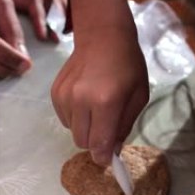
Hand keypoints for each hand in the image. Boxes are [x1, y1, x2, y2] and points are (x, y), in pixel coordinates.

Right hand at [50, 0, 148, 165]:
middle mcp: (81, 101)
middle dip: (95, 142)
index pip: (98, 145)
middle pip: (82, 142)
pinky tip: (85, 100)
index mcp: (106, 102)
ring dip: (85, 128)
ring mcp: (65, 96)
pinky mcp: (55, 93)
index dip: (104, 158)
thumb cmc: (127, 65)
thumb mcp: (138, 97)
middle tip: (107, 129)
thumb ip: (124, 126)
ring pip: (72, 132)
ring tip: (97, 108)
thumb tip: (112, 151)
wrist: (103, 35)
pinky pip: (64, 119)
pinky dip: (75, 117)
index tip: (108, 159)